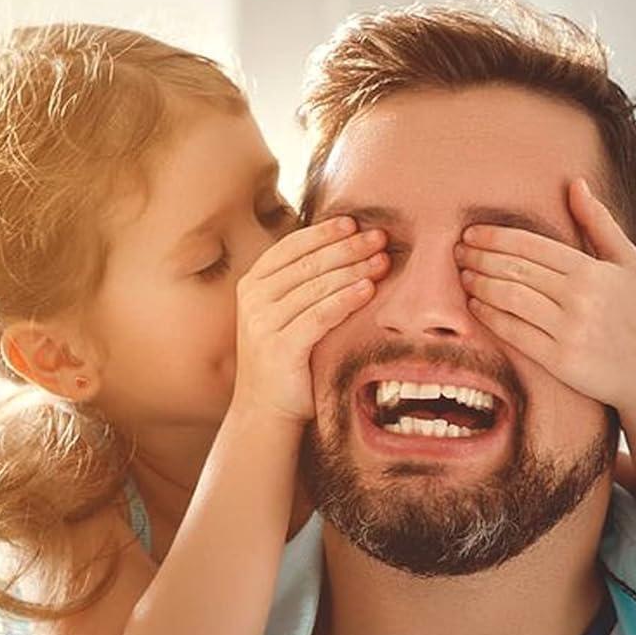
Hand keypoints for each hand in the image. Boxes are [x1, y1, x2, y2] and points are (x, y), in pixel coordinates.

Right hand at [233, 215, 387, 422]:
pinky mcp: (279, 347)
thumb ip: (302, 286)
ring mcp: (263, 323)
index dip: (323, 233)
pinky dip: (346, 300)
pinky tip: (369, 289)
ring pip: (315, 287)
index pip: (291, 248)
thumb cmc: (285, 362)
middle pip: (307, 264)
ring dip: (353, 270)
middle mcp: (253, 300)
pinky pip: (319, 316)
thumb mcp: (286, 316)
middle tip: (380, 236)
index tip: (354, 222)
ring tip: (382, 260)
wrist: (264, 412)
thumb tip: (344, 249)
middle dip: (347, 248)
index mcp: (253, 284)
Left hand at [454, 176, 635, 415]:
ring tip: (464, 276)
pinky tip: (476, 306)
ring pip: (510, 298)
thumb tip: (576, 183)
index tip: (472, 233)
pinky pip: (514, 332)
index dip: (496, 237)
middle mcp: (579, 297)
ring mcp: (569, 329)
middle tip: (458, 252)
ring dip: (480, 285)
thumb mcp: (625, 260)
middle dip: (480, 257)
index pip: (532, 245)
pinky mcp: (559, 360)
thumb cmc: (632, 310)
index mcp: (591, 269)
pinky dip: (490, 316)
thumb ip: (599, 221)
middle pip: (516, 269)